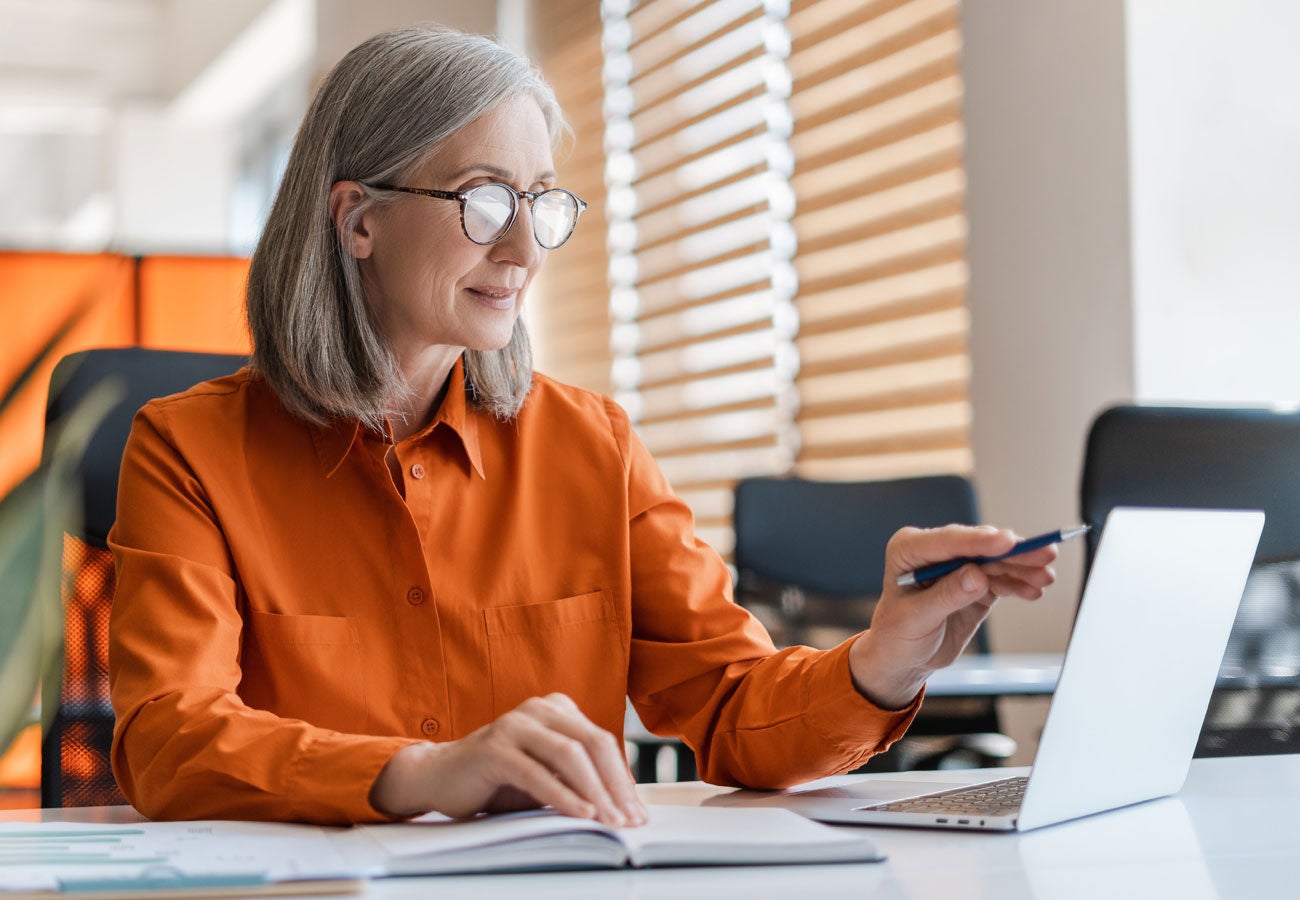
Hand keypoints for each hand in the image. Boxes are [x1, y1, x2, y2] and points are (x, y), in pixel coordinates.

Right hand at [369, 693, 647, 826]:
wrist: (439, 776)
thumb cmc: (497, 779)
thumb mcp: (545, 774)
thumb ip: (576, 777)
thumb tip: (622, 803)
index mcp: (557, 709)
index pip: (602, 743)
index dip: (623, 779)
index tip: (638, 812)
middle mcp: (538, 709)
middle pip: (593, 743)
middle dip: (616, 785)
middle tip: (630, 819)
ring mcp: (515, 725)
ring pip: (569, 755)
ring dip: (595, 792)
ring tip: (610, 820)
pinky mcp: (494, 748)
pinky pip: (537, 773)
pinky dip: (563, 795)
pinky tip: (581, 813)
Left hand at [848, 525, 1057, 709]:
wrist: (903, 657)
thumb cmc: (897, 635)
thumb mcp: (916, 618)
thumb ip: (946, 595)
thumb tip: (977, 575)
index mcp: (909, 550)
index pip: (948, 541)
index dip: (979, 540)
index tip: (1008, 541)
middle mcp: (934, 552)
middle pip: (979, 546)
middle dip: (1012, 551)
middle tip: (1044, 554)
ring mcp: (957, 566)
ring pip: (995, 561)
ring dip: (1022, 568)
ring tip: (1046, 577)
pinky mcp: (975, 583)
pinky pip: (1000, 579)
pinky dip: (1018, 584)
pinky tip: (1033, 590)